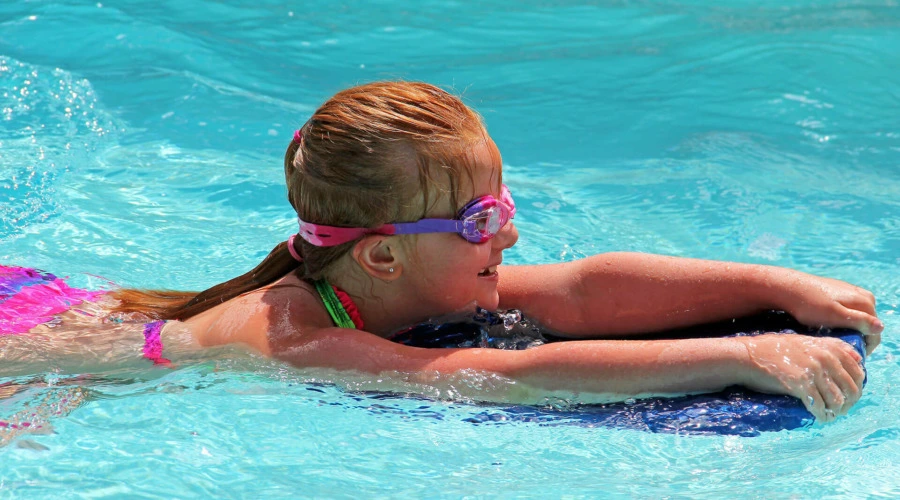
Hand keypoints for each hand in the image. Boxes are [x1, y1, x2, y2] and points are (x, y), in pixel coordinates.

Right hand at [736, 334, 865, 421]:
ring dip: (835, 411)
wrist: (747, 356)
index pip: (858, 370)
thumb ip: (830, 347)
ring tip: (829, 415)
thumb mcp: (804, 341)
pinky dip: (822, 415)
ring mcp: (814, 371)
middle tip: (840, 409)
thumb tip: (858, 359)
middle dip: (849, 402)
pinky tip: (818, 417)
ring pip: (838, 400)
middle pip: (851, 387)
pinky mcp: (802, 385)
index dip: (857, 386)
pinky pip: (820, 406)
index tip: (849, 395)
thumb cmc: (771, 349)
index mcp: (828, 347)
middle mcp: (825, 358)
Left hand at [770, 270, 882, 354]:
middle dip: (858, 338)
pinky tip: (829, 326)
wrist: (787, 288)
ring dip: (850, 329)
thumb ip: (859, 321)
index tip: (851, 356)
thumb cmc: (810, 305)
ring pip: (857, 317)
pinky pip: (847, 310)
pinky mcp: (838, 291)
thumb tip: (880, 327)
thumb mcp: (835, 316)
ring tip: (834, 339)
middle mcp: (863, 295)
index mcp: (865, 301)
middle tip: (841, 349)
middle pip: (868, 324)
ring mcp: (850, 292)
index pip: (875, 331)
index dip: (866, 347)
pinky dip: (842, 320)